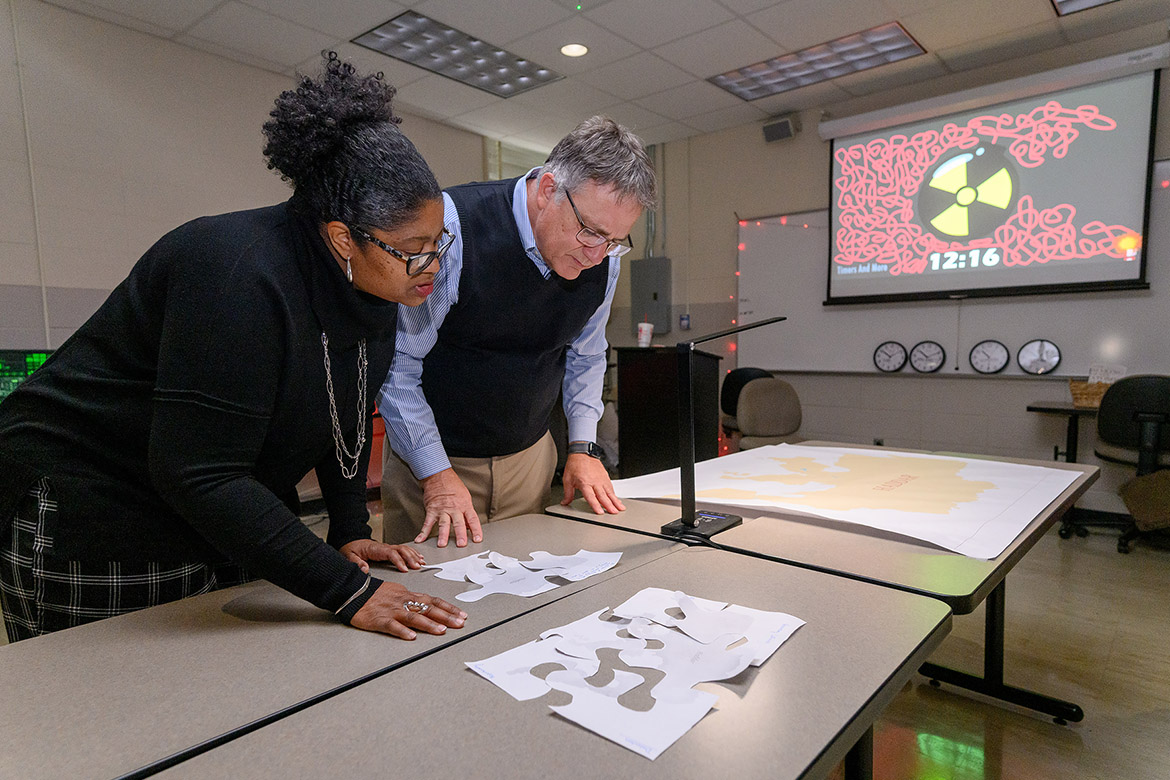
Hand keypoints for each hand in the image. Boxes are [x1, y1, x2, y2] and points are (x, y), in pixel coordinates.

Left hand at [340, 539, 424, 573]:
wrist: (351, 542)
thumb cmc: (352, 549)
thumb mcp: (349, 555)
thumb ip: (357, 562)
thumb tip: (365, 569)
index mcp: (376, 548)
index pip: (391, 553)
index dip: (399, 561)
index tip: (405, 569)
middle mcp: (384, 547)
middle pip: (401, 550)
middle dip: (411, 558)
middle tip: (418, 567)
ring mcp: (388, 548)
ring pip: (404, 549)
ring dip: (414, 555)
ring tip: (421, 563)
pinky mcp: (389, 550)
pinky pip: (403, 550)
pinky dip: (413, 553)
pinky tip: (418, 557)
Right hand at [350, 581, 466, 639]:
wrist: (353, 591)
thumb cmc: (375, 593)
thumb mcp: (398, 592)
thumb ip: (412, 599)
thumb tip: (427, 604)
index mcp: (409, 596)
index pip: (433, 601)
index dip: (449, 608)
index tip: (462, 615)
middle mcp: (404, 602)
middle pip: (428, 608)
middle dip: (446, 616)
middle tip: (460, 624)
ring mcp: (392, 610)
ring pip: (413, 617)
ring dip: (428, 624)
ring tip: (441, 631)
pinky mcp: (379, 620)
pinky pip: (392, 626)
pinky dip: (402, 631)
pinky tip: (411, 637)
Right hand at [418, 468, 482, 547]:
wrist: (439, 476)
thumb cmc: (453, 486)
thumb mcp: (465, 498)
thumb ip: (467, 513)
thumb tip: (470, 527)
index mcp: (464, 505)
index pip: (472, 519)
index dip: (476, 530)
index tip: (477, 539)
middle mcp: (454, 508)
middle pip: (458, 522)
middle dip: (460, 534)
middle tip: (461, 544)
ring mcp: (442, 510)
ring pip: (443, 523)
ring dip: (442, 534)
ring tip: (442, 544)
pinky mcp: (431, 510)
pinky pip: (427, 523)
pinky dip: (423, 532)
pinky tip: (420, 539)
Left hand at [561, 452, 624, 514]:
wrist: (582, 452)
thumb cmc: (575, 464)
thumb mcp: (567, 479)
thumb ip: (567, 493)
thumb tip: (565, 502)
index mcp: (584, 482)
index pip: (591, 496)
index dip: (595, 505)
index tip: (600, 512)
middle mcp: (594, 481)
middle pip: (603, 495)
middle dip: (609, 505)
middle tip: (614, 513)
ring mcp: (601, 479)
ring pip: (610, 492)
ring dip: (615, 501)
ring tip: (620, 509)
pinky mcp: (605, 477)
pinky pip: (611, 488)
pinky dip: (615, 495)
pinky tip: (617, 501)